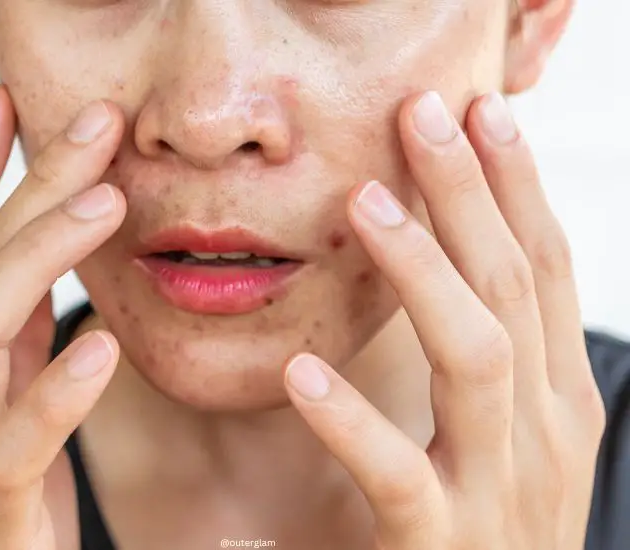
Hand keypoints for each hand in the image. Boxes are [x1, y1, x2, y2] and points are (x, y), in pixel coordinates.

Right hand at [0, 86, 125, 549]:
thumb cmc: (6, 510)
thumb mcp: (8, 407)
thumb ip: (22, 344)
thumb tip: (54, 263)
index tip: (2, 106)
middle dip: (21, 190)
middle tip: (91, 127)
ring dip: (33, 260)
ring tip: (103, 205)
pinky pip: (11, 448)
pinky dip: (52, 393)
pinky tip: (99, 347)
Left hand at [284, 91, 606, 548]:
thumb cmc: (487, 525)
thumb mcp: (506, 434)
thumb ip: (484, 357)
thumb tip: (447, 261)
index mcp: (557, 397)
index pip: (544, 267)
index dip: (516, 185)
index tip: (480, 113)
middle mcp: (545, 433)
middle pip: (514, 286)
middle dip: (473, 194)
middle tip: (422, 115)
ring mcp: (501, 490)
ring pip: (475, 357)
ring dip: (424, 271)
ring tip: (366, 203)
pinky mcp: (440, 545)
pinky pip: (398, 473)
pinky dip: (351, 422)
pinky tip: (301, 374)